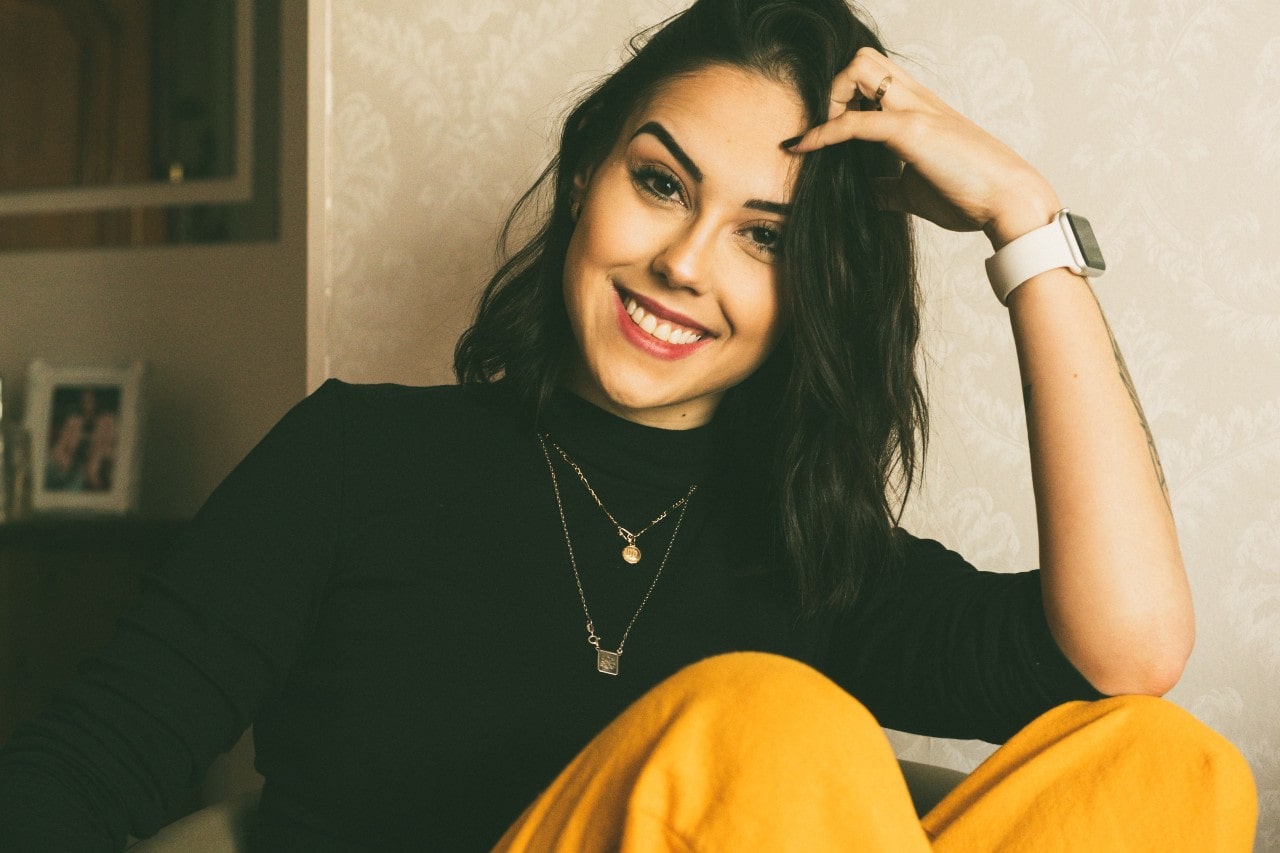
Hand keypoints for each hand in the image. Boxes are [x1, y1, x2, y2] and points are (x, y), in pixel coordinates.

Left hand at [786, 47, 1060, 247]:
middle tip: (826, 127)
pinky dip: (822, 133)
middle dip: (834, 87)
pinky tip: (801, 149)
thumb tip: (869, 193)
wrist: (1009, 202)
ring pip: (859, 68)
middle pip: (864, 58)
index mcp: (920, 108)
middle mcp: (916, 100)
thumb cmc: (971, 196)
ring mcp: (915, 110)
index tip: (816, 133)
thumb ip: (889, 186)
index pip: (873, 78)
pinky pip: (855, 121)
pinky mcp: (912, 131)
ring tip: (820, 136)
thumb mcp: (916, 191)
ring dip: (830, 98)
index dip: (841, 98)